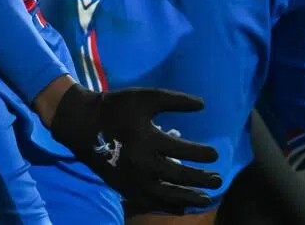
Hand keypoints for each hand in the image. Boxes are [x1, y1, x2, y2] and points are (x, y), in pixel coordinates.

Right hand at [45, 83, 221, 212]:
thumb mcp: (148, 96)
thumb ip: (175, 101)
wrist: (85, 125)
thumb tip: (203, 105)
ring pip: (166, 195)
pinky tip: (182, 208)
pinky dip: (168, 207)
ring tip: (206, 199)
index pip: (182, 150)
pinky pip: (151, 203)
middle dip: (200, 179)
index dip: (201, 154)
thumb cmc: (119, 107)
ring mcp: (133, 181)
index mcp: (148, 139)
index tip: (216, 155)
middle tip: (218, 180)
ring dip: (188, 197)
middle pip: (178, 176)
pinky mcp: (125, 189)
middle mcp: (142, 164)